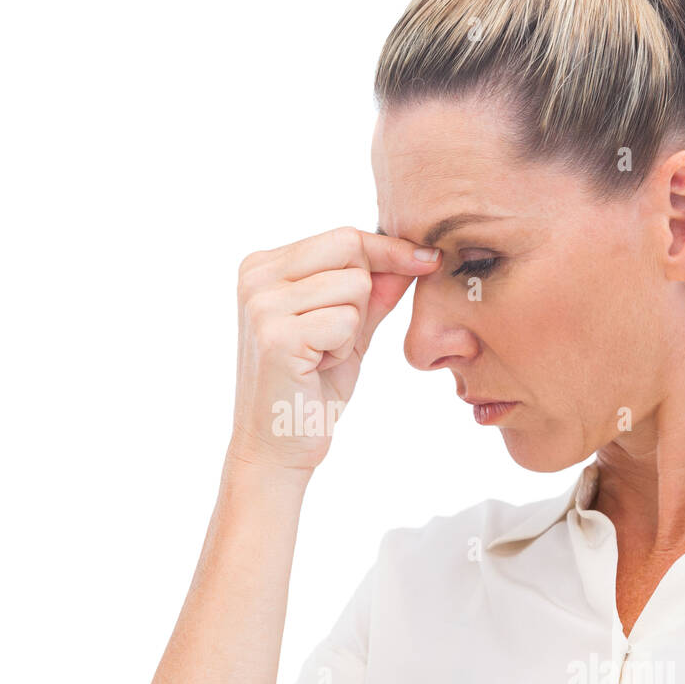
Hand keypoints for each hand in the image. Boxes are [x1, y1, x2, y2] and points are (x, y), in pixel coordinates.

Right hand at [228, 226, 440, 472]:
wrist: (278, 447)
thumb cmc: (311, 388)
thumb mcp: (349, 329)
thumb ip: (376, 290)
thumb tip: (418, 254)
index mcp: (264, 266)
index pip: (343, 236)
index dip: (388, 250)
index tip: (428, 259)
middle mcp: (256, 277)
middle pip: (349, 249)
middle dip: (364, 294)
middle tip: (336, 337)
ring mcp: (262, 304)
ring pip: (354, 286)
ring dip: (351, 328)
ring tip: (322, 355)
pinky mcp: (276, 334)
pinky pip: (346, 320)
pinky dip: (343, 348)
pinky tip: (317, 368)